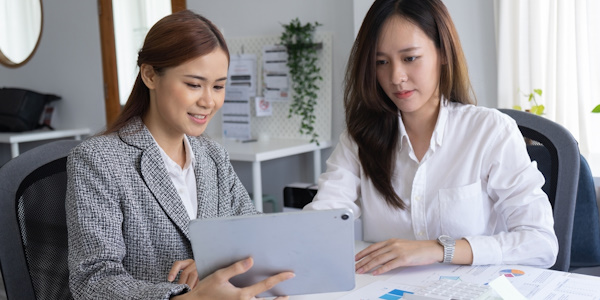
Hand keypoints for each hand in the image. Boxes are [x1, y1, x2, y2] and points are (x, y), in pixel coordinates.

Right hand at [171, 257, 294, 299]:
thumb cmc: (206, 291)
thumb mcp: (219, 276)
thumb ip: (236, 268)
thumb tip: (251, 260)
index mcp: (242, 295)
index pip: (266, 286)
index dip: (280, 278)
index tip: (290, 274)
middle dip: (280, 299)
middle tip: (288, 294)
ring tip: (280, 298)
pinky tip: (261, 299)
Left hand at [355, 239, 441, 274]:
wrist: (431, 249)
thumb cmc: (417, 248)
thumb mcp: (401, 245)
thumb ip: (390, 249)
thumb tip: (379, 256)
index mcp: (391, 241)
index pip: (373, 247)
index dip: (363, 253)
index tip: (356, 258)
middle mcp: (393, 245)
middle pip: (374, 254)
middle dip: (363, 261)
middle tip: (355, 267)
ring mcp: (398, 251)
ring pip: (379, 260)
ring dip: (368, 266)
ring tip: (362, 271)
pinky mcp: (403, 259)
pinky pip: (389, 265)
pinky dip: (381, 270)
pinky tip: (375, 273)